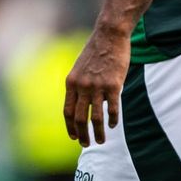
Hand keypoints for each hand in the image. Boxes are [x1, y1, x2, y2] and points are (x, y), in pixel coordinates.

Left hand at [64, 26, 131, 145]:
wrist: (109, 35)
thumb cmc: (96, 51)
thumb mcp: (80, 68)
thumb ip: (79, 85)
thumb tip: (81, 104)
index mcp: (71, 82)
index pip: (67, 111)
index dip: (70, 126)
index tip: (73, 137)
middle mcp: (82, 86)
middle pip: (79, 118)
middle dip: (82, 134)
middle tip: (86, 145)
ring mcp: (97, 86)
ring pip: (95, 117)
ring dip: (97, 132)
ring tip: (101, 141)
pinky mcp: (113, 85)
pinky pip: (112, 108)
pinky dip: (112, 120)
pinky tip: (112, 125)